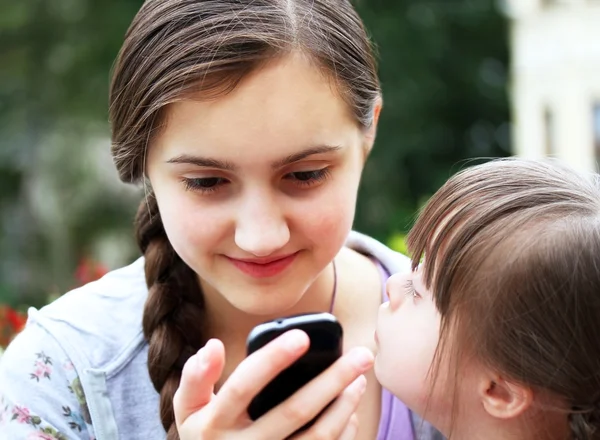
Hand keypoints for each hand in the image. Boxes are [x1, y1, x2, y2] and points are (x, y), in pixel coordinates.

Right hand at [173, 329, 373, 439]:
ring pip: (316, 437)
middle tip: (361, 355)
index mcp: (214, 425)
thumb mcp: (189, 411)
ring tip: (361, 378)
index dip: (272, 360)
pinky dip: (343, 431)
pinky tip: (350, 410)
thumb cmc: (207, 437)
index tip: (302, 336)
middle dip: (332, 379)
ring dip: (345, 405)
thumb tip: (213, 346)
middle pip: (294, 411)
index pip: (244, 386)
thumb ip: (196, 379)